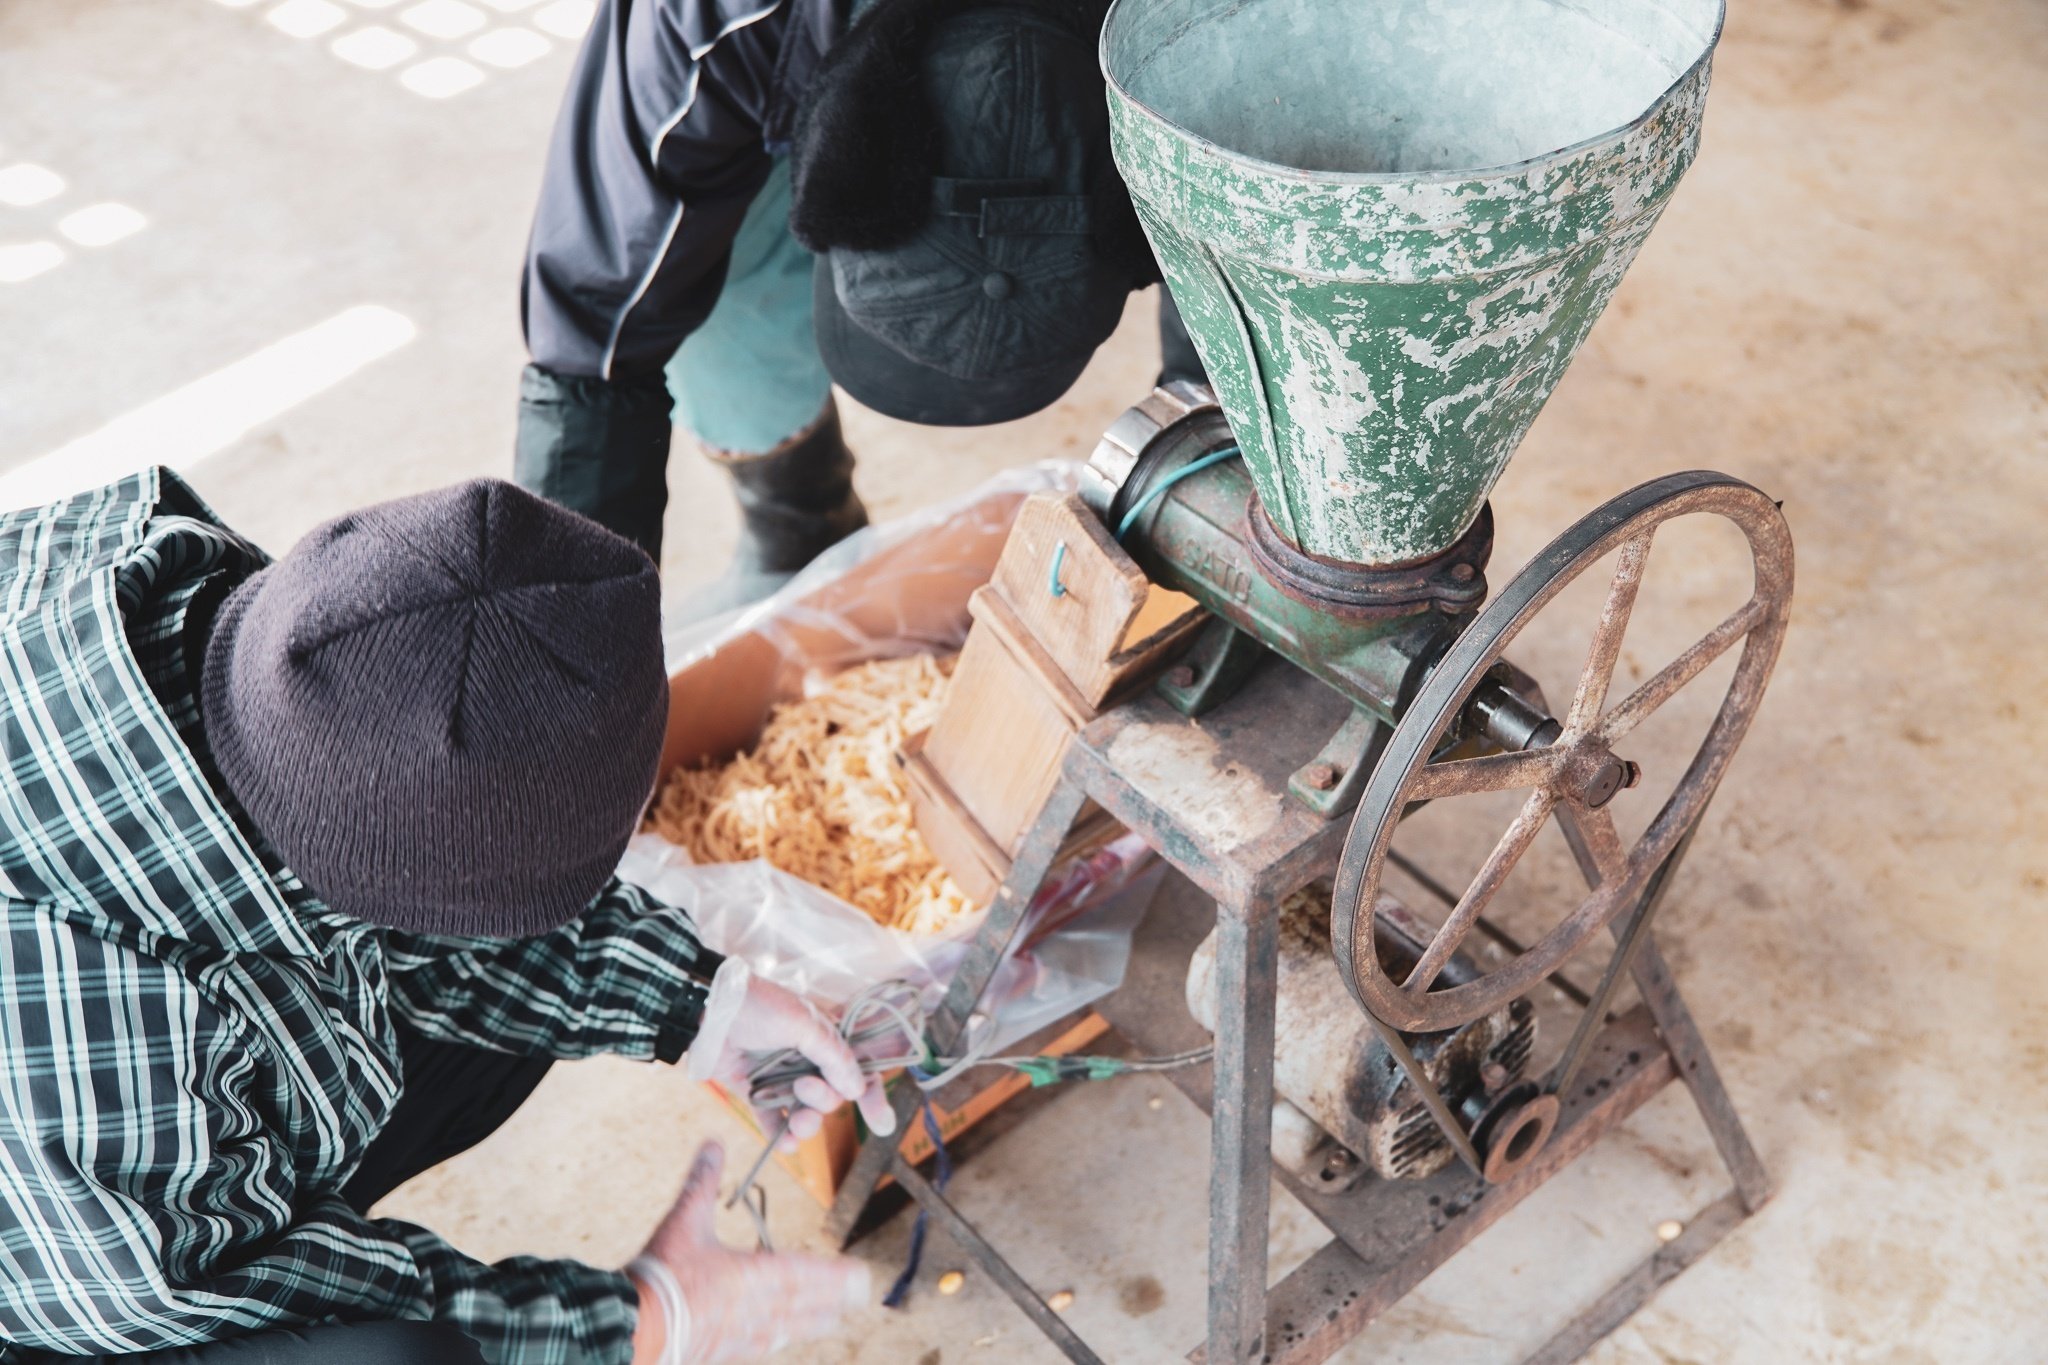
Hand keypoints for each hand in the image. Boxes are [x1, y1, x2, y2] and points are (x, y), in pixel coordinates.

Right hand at [630, 1143, 870, 1364]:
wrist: (636, 1327)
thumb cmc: (664, 1275)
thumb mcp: (684, 1220)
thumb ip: (702, 1181)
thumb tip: (713, 1143)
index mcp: (755, 1275)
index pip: (807, 1273)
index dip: (836, 1276)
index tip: (861, 1277)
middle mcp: (757, 1309)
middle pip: (805, 1305)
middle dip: (833, 1300)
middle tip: (860, 1298)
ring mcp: (742, 1335)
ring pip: (788, 1328)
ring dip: (812, 1322)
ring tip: (832, 1320)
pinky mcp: (723, 1352)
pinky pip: (761, 1346)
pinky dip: (778, 1339)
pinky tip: (779, 1340)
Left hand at [688, 959, 894, 1148]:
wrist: (707, 1011)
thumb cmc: (759, 1007)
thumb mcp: (804, 1023)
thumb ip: (833, 1056)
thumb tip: (856, 1089)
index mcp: (824, 1039)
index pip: (857, 1069)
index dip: (870, 1095)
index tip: (881, 1122)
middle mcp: (807, 1060)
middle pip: (832, 1097)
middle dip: (824, 1099)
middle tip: (804, 1086)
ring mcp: (782, 1078)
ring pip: (806, 1112)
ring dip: (807, 1122)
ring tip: (798, 1122)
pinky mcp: (756, 1093)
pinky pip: (775, 1121)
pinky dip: (781, 1136)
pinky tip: (785, 1145)